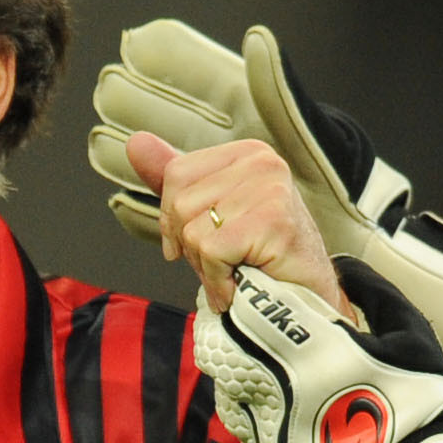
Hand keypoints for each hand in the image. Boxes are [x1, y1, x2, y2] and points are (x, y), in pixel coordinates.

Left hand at [125, 132, 341, 313]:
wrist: (308, 300)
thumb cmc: (261, 259)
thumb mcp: (213, 214)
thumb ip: (176, 182)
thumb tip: (135, 142)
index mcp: (246, 153)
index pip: (176, 174)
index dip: (174, 219)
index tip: (197, 246)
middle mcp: (261, 162)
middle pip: (181, 204)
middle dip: (192, 247)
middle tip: (226, 264)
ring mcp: (270, 189)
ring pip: (193, 231)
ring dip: (208, 268)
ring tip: (237, 274)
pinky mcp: (273, 220)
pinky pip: (212, 251)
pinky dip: (219, 281)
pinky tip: (241, 288)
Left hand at [196, 259, 442, 442]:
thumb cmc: (417, 405)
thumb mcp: (408, 332)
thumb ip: (371, 291)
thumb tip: (341, 268)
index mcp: (308, 349)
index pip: (252, 306)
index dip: (253, 296)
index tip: (262, 291)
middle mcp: (275, 389)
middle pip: (228, 349)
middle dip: (238, 336)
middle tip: (262, 333)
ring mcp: (266, 432)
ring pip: (231, 394)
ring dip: (246, 381)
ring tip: (277, 379)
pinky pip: (245, 439)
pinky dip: (258, 427)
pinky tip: (284, 421)